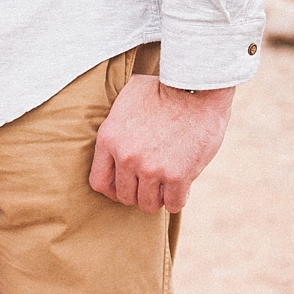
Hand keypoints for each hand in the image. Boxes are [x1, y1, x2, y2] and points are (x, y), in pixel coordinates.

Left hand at [89, 73, 234, 213]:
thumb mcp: (128, 96)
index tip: (124, 186)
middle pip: (124, 196)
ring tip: (165, 185)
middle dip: (137, 193)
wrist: (195, 89)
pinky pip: (174, 204)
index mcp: (109, 139)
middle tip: (149, 184)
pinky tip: (181, 186)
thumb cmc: (162, 88)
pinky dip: (177, 199)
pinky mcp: (178, 176)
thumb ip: (116, 117)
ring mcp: (152, 168)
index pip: (99, 182)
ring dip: (157, 198)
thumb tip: (115, 124)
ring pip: (148, 204)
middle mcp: (126, 157)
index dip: (112, 189)